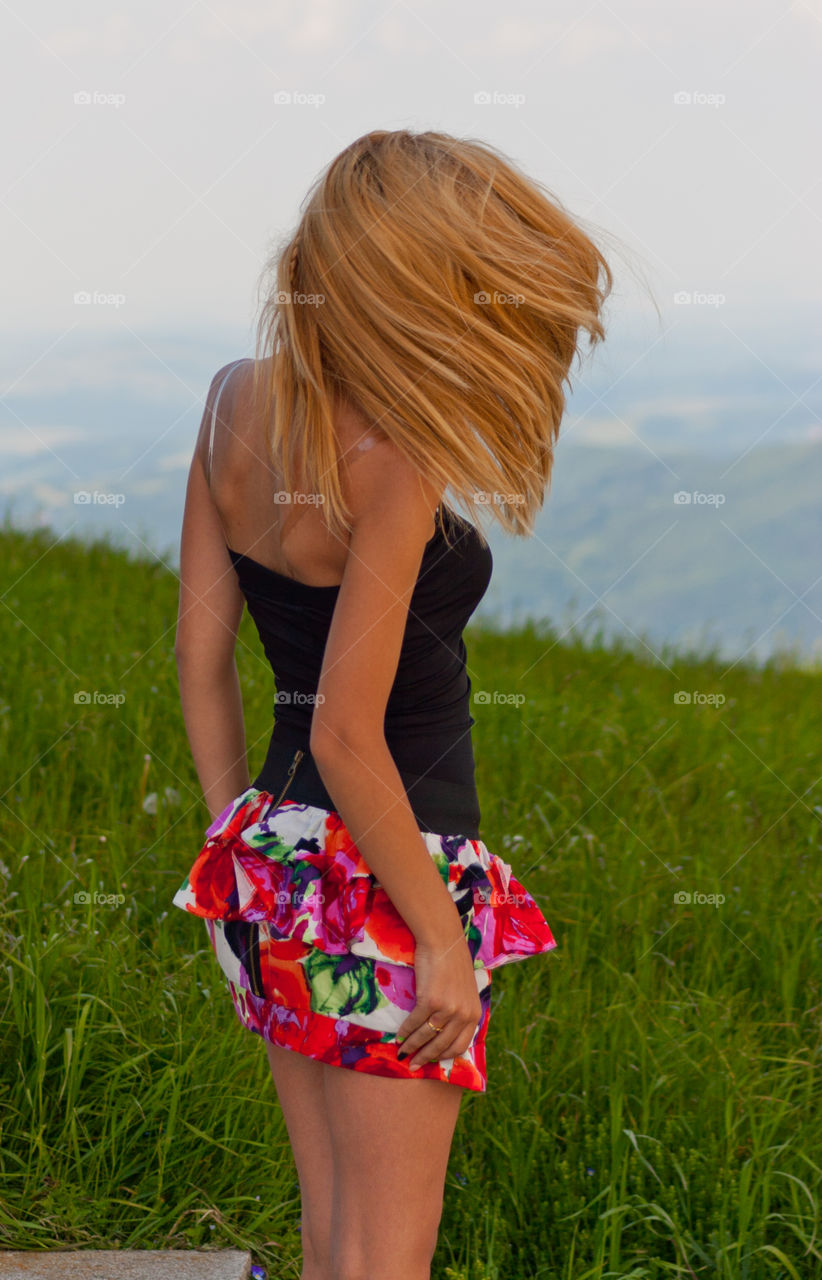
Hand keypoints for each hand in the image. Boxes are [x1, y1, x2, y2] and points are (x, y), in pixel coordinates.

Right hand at [396, 932, 482, 1069]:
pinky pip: (415, 1023)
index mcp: (474, 1013)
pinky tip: (399, 1036)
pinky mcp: (431, 1001)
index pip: (460, 1046)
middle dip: (425, 1057)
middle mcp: (463, 1014)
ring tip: (402, 1052)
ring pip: (427, 1036)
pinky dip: (405, 1032)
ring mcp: (448, 1008)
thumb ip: (459, 1011)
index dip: (444, 1056)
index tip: (431, 1061)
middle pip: (442, 1046)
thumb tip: (445, 1031)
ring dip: (412, 1047)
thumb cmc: (452, 964)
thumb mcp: (464, 991)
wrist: (443, 942)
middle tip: (412, 1065)